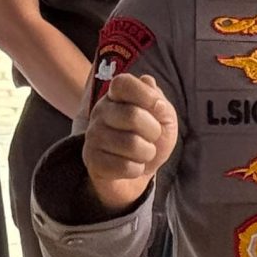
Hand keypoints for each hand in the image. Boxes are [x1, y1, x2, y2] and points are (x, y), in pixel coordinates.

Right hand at [81, 71, 177, 213]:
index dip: (146, 95)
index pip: (123, 83)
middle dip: (153, 131)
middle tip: (152, 137)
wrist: (138, 172)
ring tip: (142, 153)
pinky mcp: (92, 160)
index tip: (158, 109)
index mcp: (115, 95)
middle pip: (133, 115)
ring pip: (131, 144)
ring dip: (147, 153)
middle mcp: (100, 112)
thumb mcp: (164, 118)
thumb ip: (159, 100)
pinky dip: (136, 169)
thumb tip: (149, 84)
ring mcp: (93, 136)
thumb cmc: (150, 139)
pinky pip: (124, 166)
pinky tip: (131, 166)